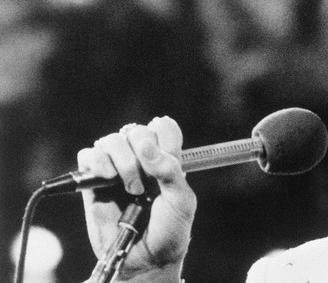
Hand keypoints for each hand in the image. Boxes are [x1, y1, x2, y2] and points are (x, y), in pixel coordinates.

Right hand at [77, 117, 196, 282]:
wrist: (145, 258)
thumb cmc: (169, 229)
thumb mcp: (181, 200)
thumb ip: (169, 170)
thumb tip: (145, 144)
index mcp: (165, 159)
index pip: (163, 127)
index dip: (164, 138)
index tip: (167, 159)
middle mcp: (140, 159)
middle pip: (136, 131)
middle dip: (142, 155)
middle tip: (146, 184)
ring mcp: (116, 169)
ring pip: (111, 141)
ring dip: (122, 161)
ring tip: (131, 188)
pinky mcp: (93, 182)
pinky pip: (88, 156)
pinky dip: (97, 162)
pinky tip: (107, 178)